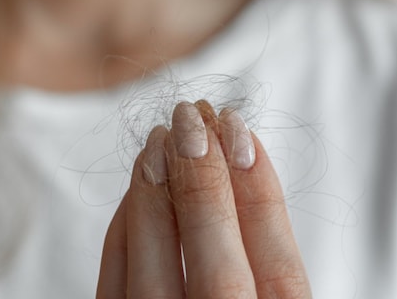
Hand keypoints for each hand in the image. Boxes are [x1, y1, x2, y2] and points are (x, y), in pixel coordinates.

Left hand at [97, 100, 310, 297]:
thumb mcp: (274, 293)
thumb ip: (265, 257)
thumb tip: (238, 165)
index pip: (281, 274)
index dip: (263, 200)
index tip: (241, 134)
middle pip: (219, 276)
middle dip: (205, 189)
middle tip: (191, 117)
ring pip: (155, 280)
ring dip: (155, 201)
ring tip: (160, 136)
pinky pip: (115, 285)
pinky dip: (126, 230)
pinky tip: (141, 182)